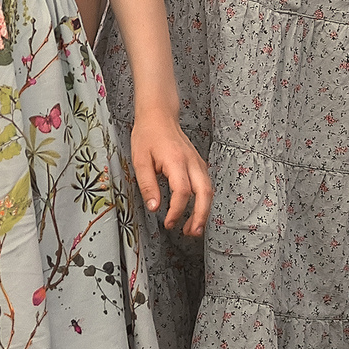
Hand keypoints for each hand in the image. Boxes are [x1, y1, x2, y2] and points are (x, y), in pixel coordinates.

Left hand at [131, 111, 211, 236]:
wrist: (159, 115)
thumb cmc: (148, 134)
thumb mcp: (140, 160)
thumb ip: (148, 185)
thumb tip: (154, 207)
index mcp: (176, 161)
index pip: (182, 192)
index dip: (177, 211)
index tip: (168, 223)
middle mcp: (192, 162)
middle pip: (204, 193)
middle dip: (200, 216)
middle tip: (192, 233)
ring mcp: (198, 162)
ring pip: (208, 190)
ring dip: (204, 211)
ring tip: (194, 228)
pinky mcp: (198, 164)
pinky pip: (206, 185)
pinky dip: (204, 201)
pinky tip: (196, 210)